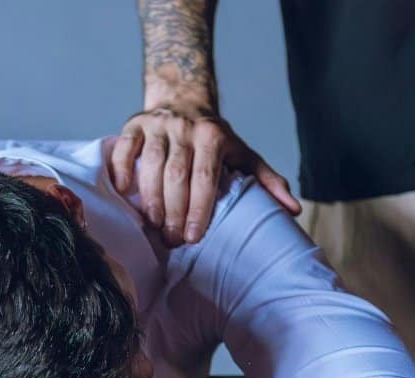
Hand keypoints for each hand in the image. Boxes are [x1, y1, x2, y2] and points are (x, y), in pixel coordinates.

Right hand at [110, 105, 300, 246]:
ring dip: (150, 199)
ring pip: (150, 165)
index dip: (199, 209)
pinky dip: (121, 172)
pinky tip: (124, 194)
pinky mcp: (134, 125)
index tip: (194, 238)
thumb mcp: (243, 154)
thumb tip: (293, 211)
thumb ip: (266, 181)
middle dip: (174, 211)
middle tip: (172, 240)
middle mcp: (185, 128)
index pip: (205, 178)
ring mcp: (158, 125)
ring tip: (153, 226)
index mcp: (213, 136)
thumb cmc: (214, 139)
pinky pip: (124, 150)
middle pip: (176, 175)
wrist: (183, 99)